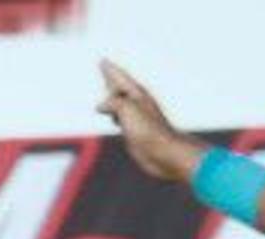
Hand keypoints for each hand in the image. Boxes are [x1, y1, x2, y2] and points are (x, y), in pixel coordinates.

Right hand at [96, 60, 199, 182]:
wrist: (163, 152)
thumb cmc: (149, 130)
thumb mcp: (128, 110)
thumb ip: (113, 102)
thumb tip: (101, 106)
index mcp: (137, 95)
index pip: (120, 78)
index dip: (111, 70)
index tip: (103, 61)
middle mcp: (137, 104)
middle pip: (120, 88)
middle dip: (111, 79)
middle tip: (105, 69)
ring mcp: (136, 117)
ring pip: (120, 102)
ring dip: (112, 96)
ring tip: (107, 90)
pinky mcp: (134, 131)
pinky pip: (120, 117)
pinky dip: (113, 113)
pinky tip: (112, 116)